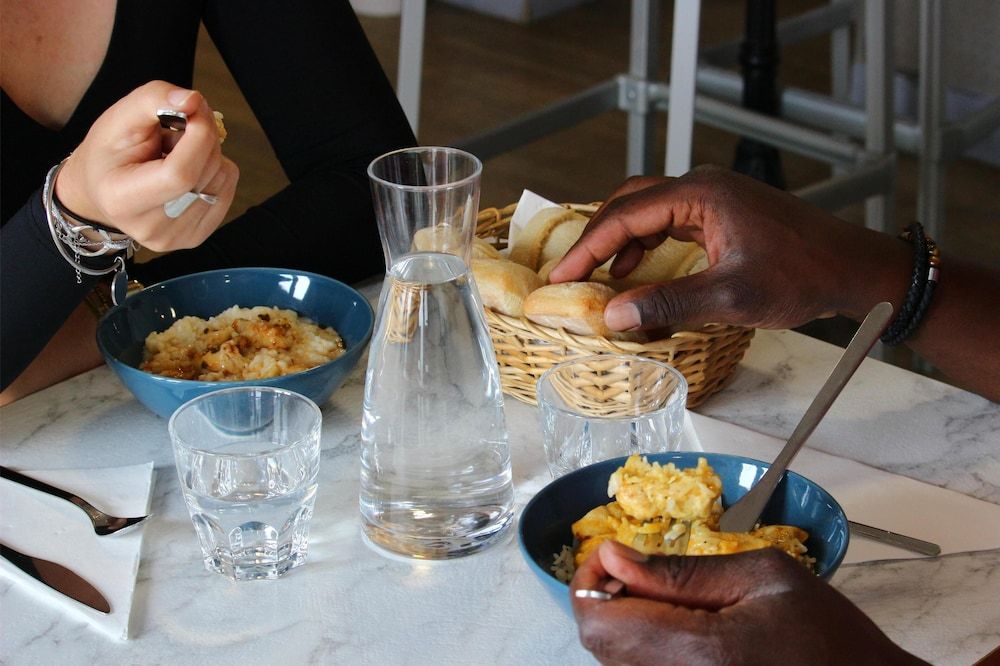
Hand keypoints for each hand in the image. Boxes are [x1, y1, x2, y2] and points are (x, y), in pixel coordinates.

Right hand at [54, 80, 238, 251]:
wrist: (100, 192)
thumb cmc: (109, 153)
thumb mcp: (118, 117)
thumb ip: (154, 99)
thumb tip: (194, 100)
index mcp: (124, 199)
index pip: (181, 174)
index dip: (198, 136)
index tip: (193, 110)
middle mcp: (152, 227)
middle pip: (206, 173)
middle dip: (204, 137)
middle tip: (179, 126)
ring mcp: (176, 238)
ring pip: (222, 179)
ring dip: (207, 154)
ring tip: (174, 154)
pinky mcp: (195, 237)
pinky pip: (226, 191)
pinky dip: (214, 171)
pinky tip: (186, 171)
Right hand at [548, 165, 909, 331]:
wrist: (855, 268)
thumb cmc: (803, 275)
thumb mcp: (730, 297)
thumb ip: (668, 304)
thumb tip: (615, 316)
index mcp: (701, 194)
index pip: (625, 215)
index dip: (587, 248)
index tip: (560, 276)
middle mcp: (703, 186)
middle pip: (630, 203)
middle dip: (597, 239)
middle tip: (570, 275)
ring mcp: (714, 197)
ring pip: (647, 210)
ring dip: (620, 241)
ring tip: (599, 278)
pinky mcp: (723, 212)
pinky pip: (669, 221)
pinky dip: (645, 244)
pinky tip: (638, 271)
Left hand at [570, 540, 924, 664]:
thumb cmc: (828, 635)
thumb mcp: (764, 577)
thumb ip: (681, 571)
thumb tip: (614, 557)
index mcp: (698, 653)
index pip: (599, 622)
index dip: (591, 581)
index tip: (614, 555)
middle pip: (600, 644)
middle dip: (608, 599)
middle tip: (640, 572)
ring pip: (617, 660)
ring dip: (627, 623)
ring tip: (671, 602)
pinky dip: (647, 645)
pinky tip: (682, 630)